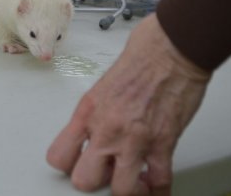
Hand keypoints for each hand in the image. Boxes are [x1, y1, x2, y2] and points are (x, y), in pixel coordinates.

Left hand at [46, 14, 211, 194]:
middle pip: (84, 180)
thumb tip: (95, 129)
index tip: (79, 163)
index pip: (59, 156)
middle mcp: (106, 129)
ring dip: (127, 188)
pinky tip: (155, 188)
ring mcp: (134, 139)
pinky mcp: (163, 143)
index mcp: (87, 112)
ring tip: (132, 180)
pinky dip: (158, 190)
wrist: (172, 49)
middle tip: (106, 172)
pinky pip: (159, 182)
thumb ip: (97, 112)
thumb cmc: (142, 56)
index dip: (68, 165)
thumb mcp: (103, 85)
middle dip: (95, 181)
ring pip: (121, 190)